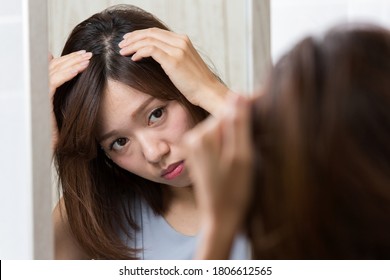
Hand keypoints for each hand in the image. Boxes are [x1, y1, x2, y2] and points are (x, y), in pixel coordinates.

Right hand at [48, 50, 91, 148]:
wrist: (56, 148)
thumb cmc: (66, 132)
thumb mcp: (70, 109)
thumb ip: (72, 96)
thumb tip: (80, 83)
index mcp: (46, 91)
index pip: (55, 70)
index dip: (69, 61)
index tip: (84, 57)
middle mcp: (40, 91)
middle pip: (54, 67)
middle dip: (72, 59)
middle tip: (88, 54)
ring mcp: (39, 95)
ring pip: (54, 72)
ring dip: (72, 63)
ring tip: (87, 59)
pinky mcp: (42, 102)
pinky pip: (54, 83)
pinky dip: (66, 74)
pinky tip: (79, 69)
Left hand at [118, 28, 229, 114]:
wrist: (208, 92)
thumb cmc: (196, 84)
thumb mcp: (185, 65)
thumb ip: (172, 57)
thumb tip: (156, 58)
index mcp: (183, 40)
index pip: (156, 32)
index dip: (140, 34)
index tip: (129, 40)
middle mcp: (180, 41)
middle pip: (150, 33)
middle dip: (133, 37)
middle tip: (121, 44)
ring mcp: (177, 49)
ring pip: (148, 40)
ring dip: (132, 45)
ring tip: (122, 51)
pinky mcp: (173, 60)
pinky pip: (150, 50)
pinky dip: (139, 52)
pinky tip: (133, 58)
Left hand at [184, 94, 253, 258]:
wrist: (220, 218)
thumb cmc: (234, 192)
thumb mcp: (241, 156)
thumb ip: (239, 124)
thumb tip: (237, 95)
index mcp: (203, 136)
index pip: (230, 111)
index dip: (250, 109)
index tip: (267, 105)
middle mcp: (194, 138)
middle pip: (225, 119)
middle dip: (243, 123)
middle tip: (262, 134)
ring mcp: (194, 146)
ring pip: (222, 129)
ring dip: (238, 134)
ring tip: (251, 149)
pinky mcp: (198, 154)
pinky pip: (217, 140)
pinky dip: (230, 143)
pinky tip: (240, 155)